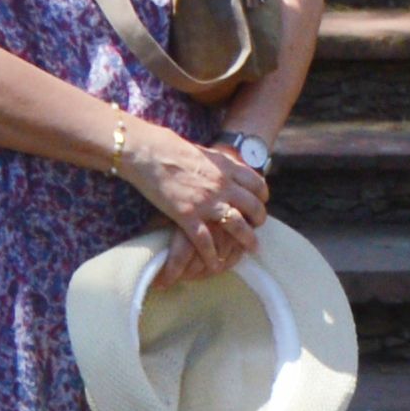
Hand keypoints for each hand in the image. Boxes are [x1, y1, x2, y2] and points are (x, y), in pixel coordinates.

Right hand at [116, 120, 262, 272]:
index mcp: (226, 167)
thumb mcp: (204, 151)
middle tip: (257, 228)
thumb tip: (226, 165)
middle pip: (253, 207)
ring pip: (238, 226)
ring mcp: (206, 202)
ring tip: (250, 249)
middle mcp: (222, 185)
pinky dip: (212, 255)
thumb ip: (218, 162)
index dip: (262, 196)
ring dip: (246, 240)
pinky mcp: (187, 216)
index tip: (259, 203)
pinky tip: (214, 263)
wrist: (148, 151)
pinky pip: (205, 241)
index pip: (257, 184)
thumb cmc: (170, 147)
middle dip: (259, 220)